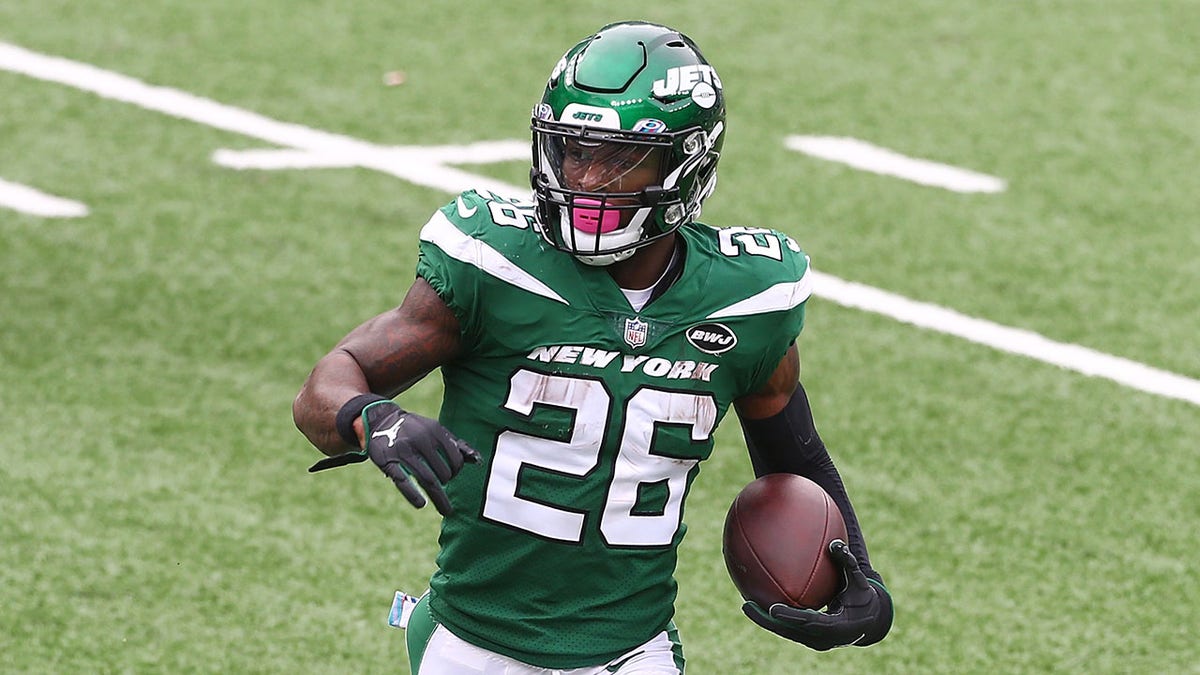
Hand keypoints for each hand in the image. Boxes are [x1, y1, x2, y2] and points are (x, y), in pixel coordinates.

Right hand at [309, 401, 479, 514]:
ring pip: (426, 478)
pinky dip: (413, 494)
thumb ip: (456, 444)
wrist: (381, 419)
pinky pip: (402, 481)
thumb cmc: (415, 429)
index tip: (453, 476)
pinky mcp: (387, 461)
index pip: (455, 458)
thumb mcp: (435, 430)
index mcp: (434, 431)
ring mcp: (403, 451)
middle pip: (442, 471)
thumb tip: (478, 460)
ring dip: (438, 496)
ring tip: (446, 509)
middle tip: (445, 489)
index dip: (457, 471)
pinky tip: (421, 504)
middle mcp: (420, 439)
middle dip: (447, 483)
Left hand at [742, 540, 892, 649]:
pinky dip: (775, 617)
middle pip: (790, 631)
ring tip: (746, 605)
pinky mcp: (808, 638)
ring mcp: (814, 640)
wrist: (869, 622)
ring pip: (786, 631)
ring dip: (765, 620)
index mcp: (836, 627)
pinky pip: (788, 628)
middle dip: (767, 621)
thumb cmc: (863, 598)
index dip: (791, 616)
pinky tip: (759, 602)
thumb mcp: (859, 582)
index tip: (773, 609)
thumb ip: (847, 564)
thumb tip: (835, 544)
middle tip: (746, 606)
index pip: (810, 622)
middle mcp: (822, 638)